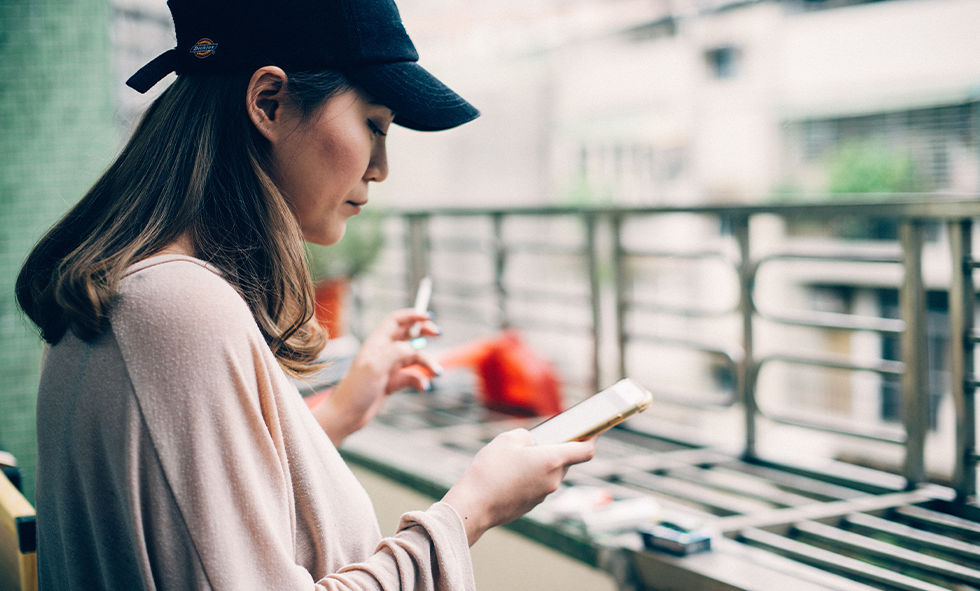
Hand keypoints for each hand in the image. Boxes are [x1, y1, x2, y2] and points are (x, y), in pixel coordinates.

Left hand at [311, 309, 442, 445]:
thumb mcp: (375, 367)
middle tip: (438, 333)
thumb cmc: (356, 389)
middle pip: (408, 335)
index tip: (429, 315)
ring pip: (415, 358)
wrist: (347, 415)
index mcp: (377, 343)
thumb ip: (396, 352)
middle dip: (424, 332)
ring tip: (437, 373)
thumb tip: (415, 347)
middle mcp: (384, 352)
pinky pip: (413, 377)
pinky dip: (421, 381)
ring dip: (427, 363)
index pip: (396, 321)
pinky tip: (424, 387)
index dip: (412, 315)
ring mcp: (389, 367)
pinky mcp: (393, 382)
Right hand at [442, 429, 595, 545]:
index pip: (585, 451)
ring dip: (541, 464)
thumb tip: (532, 443)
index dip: (592, 438)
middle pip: (566, 461)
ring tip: (517, 457)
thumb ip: (527, 437)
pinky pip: (538, 485)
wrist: (474, 506)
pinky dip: (531, 477)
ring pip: (551, 473)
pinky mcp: (532, 504)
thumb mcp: (507, 440)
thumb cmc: (490, 471)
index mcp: (552, 460)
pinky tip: (510, 474)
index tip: (593, 431)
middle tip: (541, 440)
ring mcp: (543, 495)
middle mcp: (553, 479)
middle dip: (557, 449)